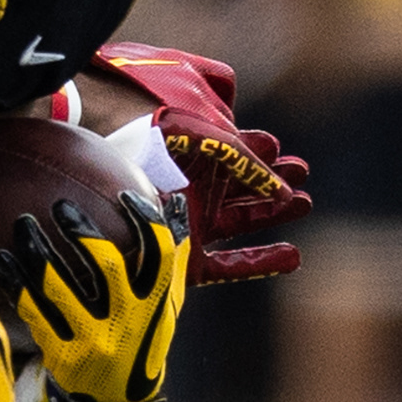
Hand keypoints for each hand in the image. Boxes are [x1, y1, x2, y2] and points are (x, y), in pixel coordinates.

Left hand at [0, 191, 186, 401]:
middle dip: (81, 230)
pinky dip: (14, 281)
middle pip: (105, 264)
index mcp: (156, 305)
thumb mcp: (167, 306)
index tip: (124, 195)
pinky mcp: (61, 354)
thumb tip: (175, 204)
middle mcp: (126, 321)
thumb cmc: (143, 341)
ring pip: (58, 285)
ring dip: (37, 250)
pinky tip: (1, 258)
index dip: (144, 220)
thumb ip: (172, 259)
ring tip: (23, 224)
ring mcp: (92, 339)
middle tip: (60, 206)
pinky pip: (32, 310)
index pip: (158, 254)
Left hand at [95, 41, 307, 283]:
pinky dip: (261, 262)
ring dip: (274, 213)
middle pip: (242, 188)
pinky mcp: (188, 262)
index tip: (283, 151)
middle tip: (305, 171)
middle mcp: (190, 193)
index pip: (234, 158)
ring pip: (242, 221)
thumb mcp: (195, 137)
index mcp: (189, 162)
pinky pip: (230, 265)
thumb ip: (239, 155)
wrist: (95, 180)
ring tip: (306, 202)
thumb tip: (281, 177)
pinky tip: (294, 257)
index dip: (261, 155)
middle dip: (276, 180)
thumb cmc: (142, 148)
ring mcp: (190, 227)